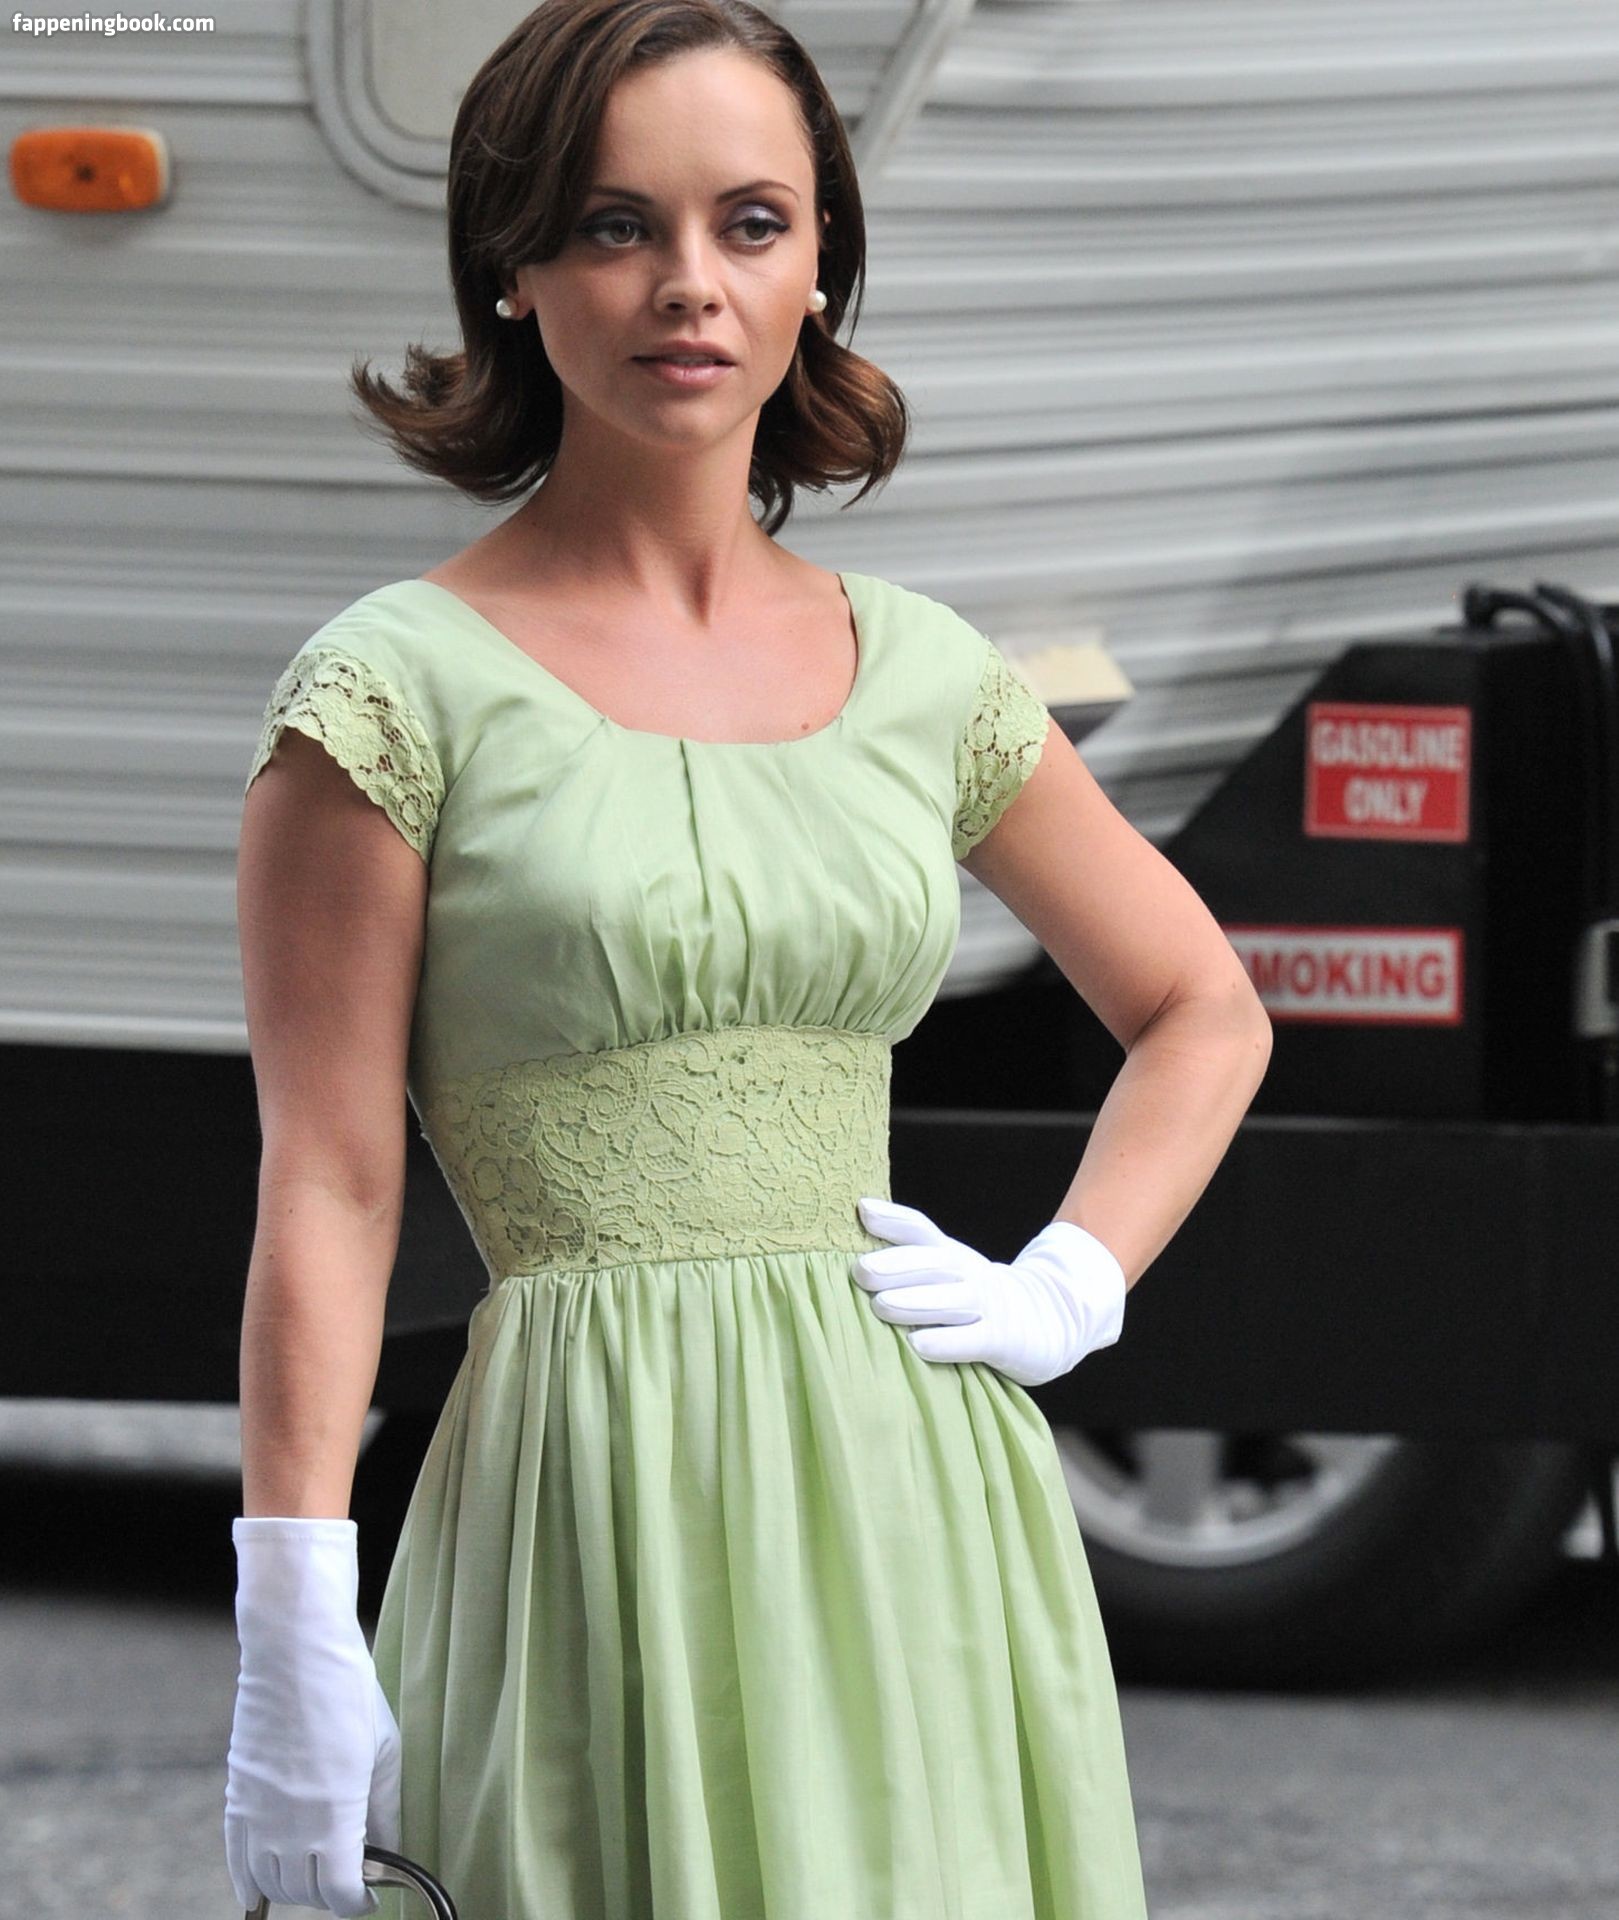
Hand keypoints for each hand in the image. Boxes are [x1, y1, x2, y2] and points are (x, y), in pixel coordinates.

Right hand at [224, 1516, 401, 1916]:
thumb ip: (386, 1811)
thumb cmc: (349, 1693)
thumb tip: (392, 1852)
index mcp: (333, 1817)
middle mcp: (288, 1826)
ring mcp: (256, 1814)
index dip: (358, 1902)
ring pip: (269, 1883)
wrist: (294, 1650)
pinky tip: (258, 1896)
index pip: (340, 1893)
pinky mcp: (235, 1796)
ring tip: (316, 1876)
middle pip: (304, 1892)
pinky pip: (234, 1861)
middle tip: (350, 1878)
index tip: (371, 1896)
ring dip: (293, 1890)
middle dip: (331, 1894)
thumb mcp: (384, 1751)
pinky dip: (247, 1885)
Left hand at [851, 1196, 1126, 1386]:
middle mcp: (969, 1274)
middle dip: (897, 1265)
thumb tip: (854, 1242)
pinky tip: (918, 1344)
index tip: (862, 1210)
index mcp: (952, 1255)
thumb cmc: (976, 1298)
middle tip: (860, 1271)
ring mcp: (988, 1306)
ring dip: (916, 1301)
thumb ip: (908, 1259)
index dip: (894, 1218)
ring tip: (880, 1306)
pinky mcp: (1002, 1340)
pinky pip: (973, 1340)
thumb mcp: (947, 1271)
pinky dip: (946, 1342)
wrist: (1047, 1320)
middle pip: (935, 1263)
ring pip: (953, 1300)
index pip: (923, 1229)